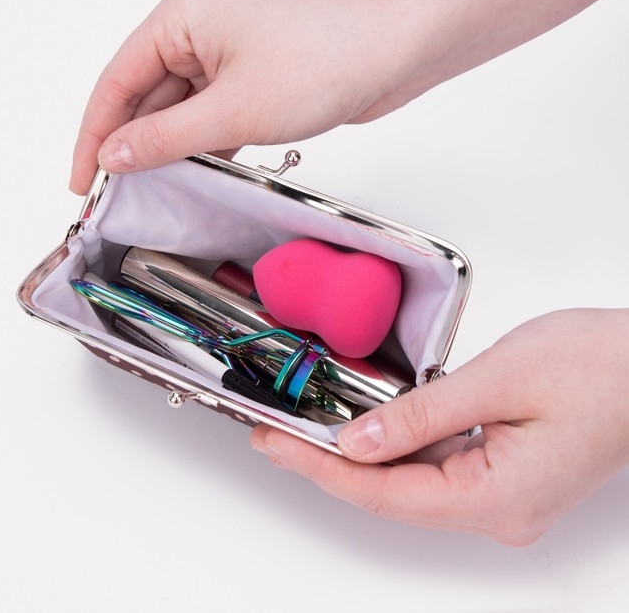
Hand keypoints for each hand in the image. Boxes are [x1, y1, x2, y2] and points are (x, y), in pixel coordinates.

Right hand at [69, 0, 417, 193]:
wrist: (392, 51)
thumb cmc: (324, 59)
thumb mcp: (233, 111)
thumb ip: (166, 137)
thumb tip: (114, 155)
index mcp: (180, 15)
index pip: (116, 82)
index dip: (94, 135)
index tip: (81, 180)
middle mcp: (197, 26)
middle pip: (145, 95)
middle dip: (134, 145)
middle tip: (117, 194)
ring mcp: (226, 50)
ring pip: (180, 107)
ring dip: (172, 147)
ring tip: (155, 192)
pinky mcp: (250, 72)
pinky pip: (211, 111)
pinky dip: (204, 142)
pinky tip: (197, 173)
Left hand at [250, 308, 628, 545]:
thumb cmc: (598, 366)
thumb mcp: (497, 380)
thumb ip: (421, 416)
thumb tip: (357, 442)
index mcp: (498, 498)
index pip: (385, 493)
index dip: (323, 468)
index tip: (278, 445)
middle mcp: (498, 509)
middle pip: (391, 493)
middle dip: (330, 462)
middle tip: (277, 436)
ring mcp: (502, 494)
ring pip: (410, 480)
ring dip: (359, 454)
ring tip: (307, 430)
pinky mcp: (503, 471)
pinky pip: (434, 464)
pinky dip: (395, 445)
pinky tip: (365, 427)